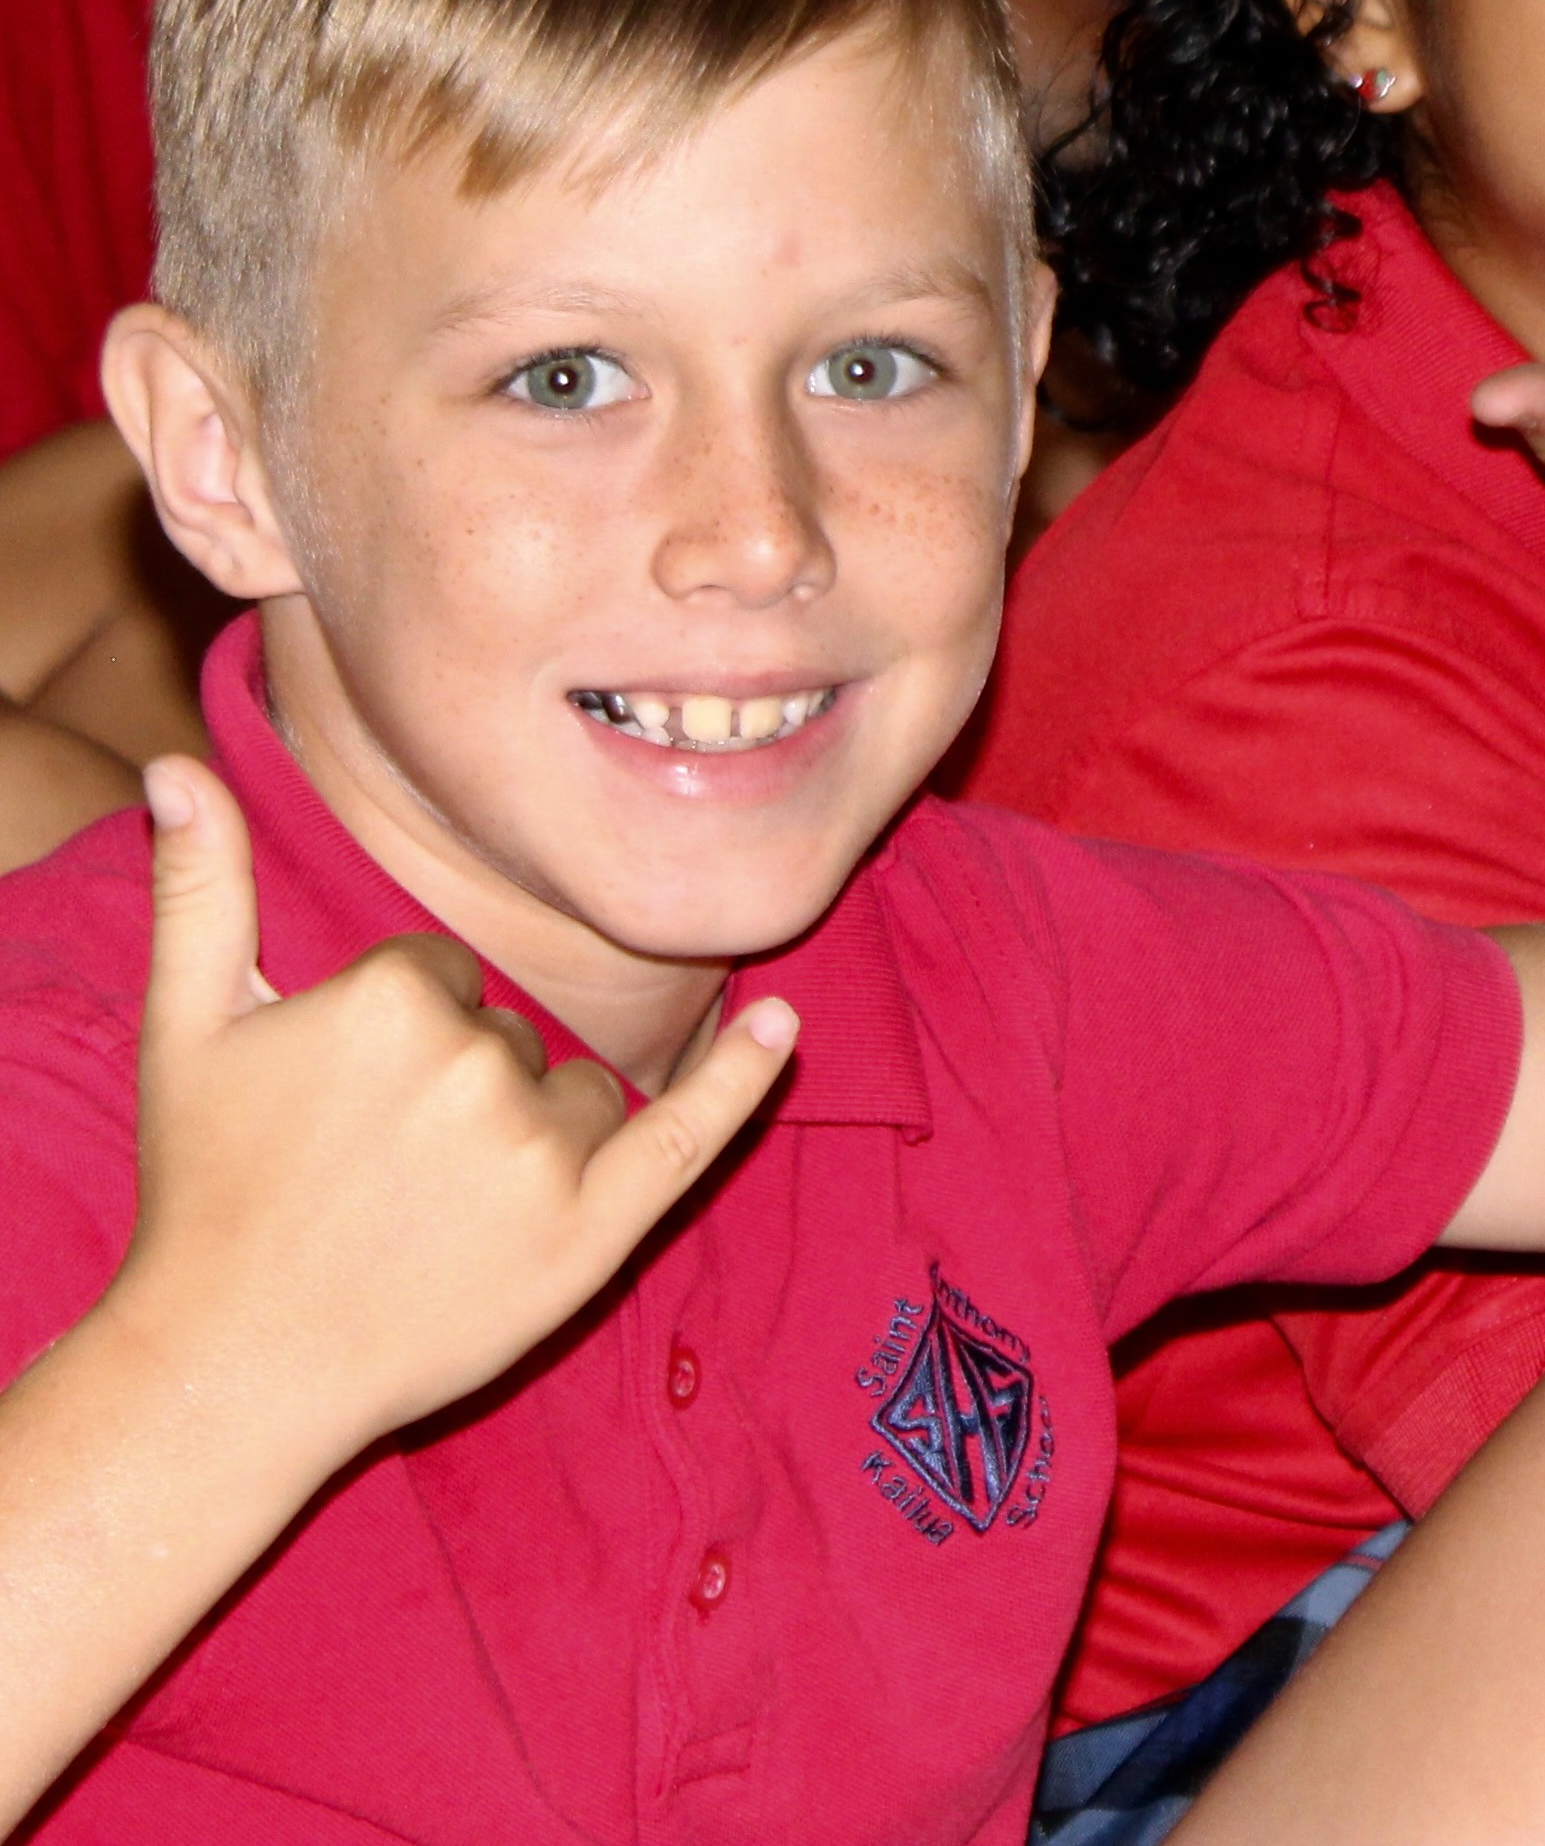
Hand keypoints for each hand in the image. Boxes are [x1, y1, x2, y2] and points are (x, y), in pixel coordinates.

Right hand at [109, 757, 794, 1464]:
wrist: (225, 1368)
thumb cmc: (208, 1192)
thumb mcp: (188, 1028)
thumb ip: (199, 886)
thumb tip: (173, 764)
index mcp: (395, 997)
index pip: (448, 976)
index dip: (401, 1039)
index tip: (342, 1107)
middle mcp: (477, 1065)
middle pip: (515, 1035)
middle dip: (463, 1091)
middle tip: (375, 1174)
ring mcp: (540, 1153)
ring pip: (579, 1093)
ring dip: (532, 1138)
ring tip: (430, 1213)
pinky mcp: (590, 1233)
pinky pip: (688, 1133)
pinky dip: (743, 1081)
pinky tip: (783, 1027)